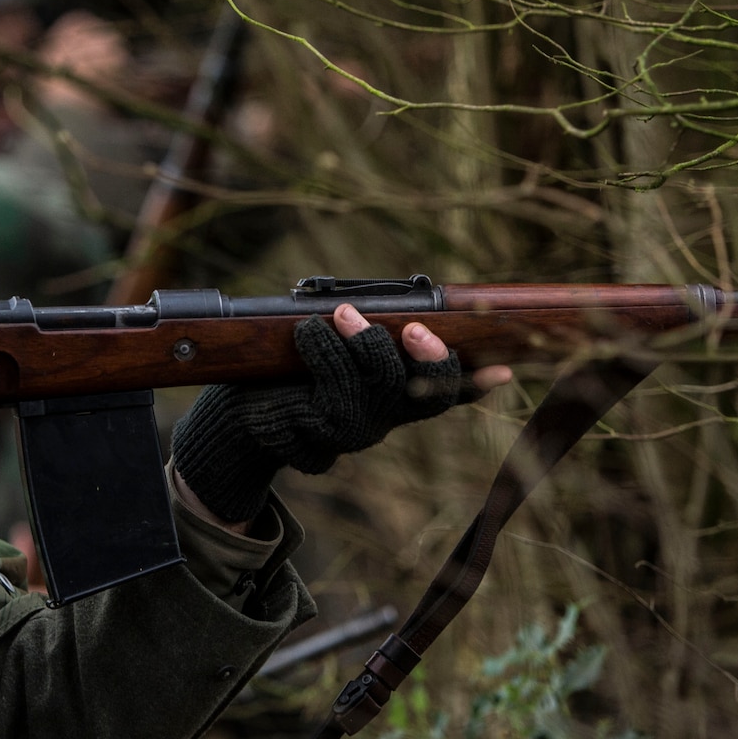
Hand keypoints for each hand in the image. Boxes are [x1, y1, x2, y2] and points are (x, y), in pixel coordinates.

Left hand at [171, 304, 509, 525]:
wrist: (233, 413)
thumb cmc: (282, 366)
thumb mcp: (330, 342)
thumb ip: (367, 330)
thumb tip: (400, 305)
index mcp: (394, 395)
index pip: (449, 392)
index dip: (479, 383)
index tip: (504, 369)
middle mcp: (385, 417)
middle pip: (432, 393)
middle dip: (432, 357)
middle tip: (413, 327)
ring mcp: (357, 430)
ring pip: (384, 385)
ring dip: (366, 343)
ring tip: (344, 315)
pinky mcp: (324, 432)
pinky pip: (338, 390)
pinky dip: (326, 351)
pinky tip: (310, 333)